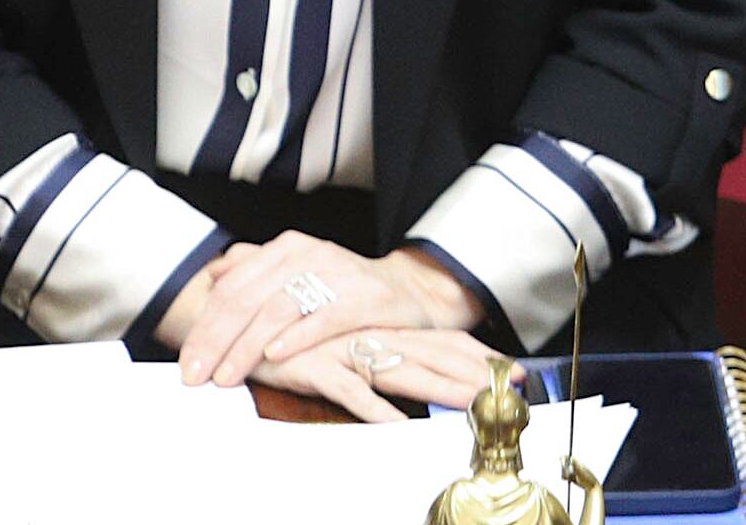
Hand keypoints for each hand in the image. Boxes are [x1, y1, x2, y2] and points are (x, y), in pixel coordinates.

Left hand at [172, 232, 483, 390]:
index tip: (184, 362)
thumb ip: (256, 271)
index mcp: (285, 249)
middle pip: (248, 298)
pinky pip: (325, 316)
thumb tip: (213, 272)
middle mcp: (307, 255)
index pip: (232, 288)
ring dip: (247, 346)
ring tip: (226, 377)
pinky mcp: (366, 297)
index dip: (204, 326)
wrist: (411, 294)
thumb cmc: (345, 292)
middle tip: (194, 377)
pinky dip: (297, 336)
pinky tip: (275, 355)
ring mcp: (337, 274)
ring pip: (279, 308)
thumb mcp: (298, 276)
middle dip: (215, 341)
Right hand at [266, 325, 509, 421]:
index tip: (510, 368)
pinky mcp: (316, 366)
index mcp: (372, 328)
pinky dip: (375, 410)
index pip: (432, 339)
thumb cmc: (279, 336)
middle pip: (431, 354)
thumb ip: (357, 354)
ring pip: (403, 370)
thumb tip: (385, 371)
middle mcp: (366, 335)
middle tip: (515, 387)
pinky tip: (399, 426)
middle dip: (474, 372)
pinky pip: (351, 391)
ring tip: (475, 402)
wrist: (230, 319)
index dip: (471, 353)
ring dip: (442, 388)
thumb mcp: (325, 344)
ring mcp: (343, 349)